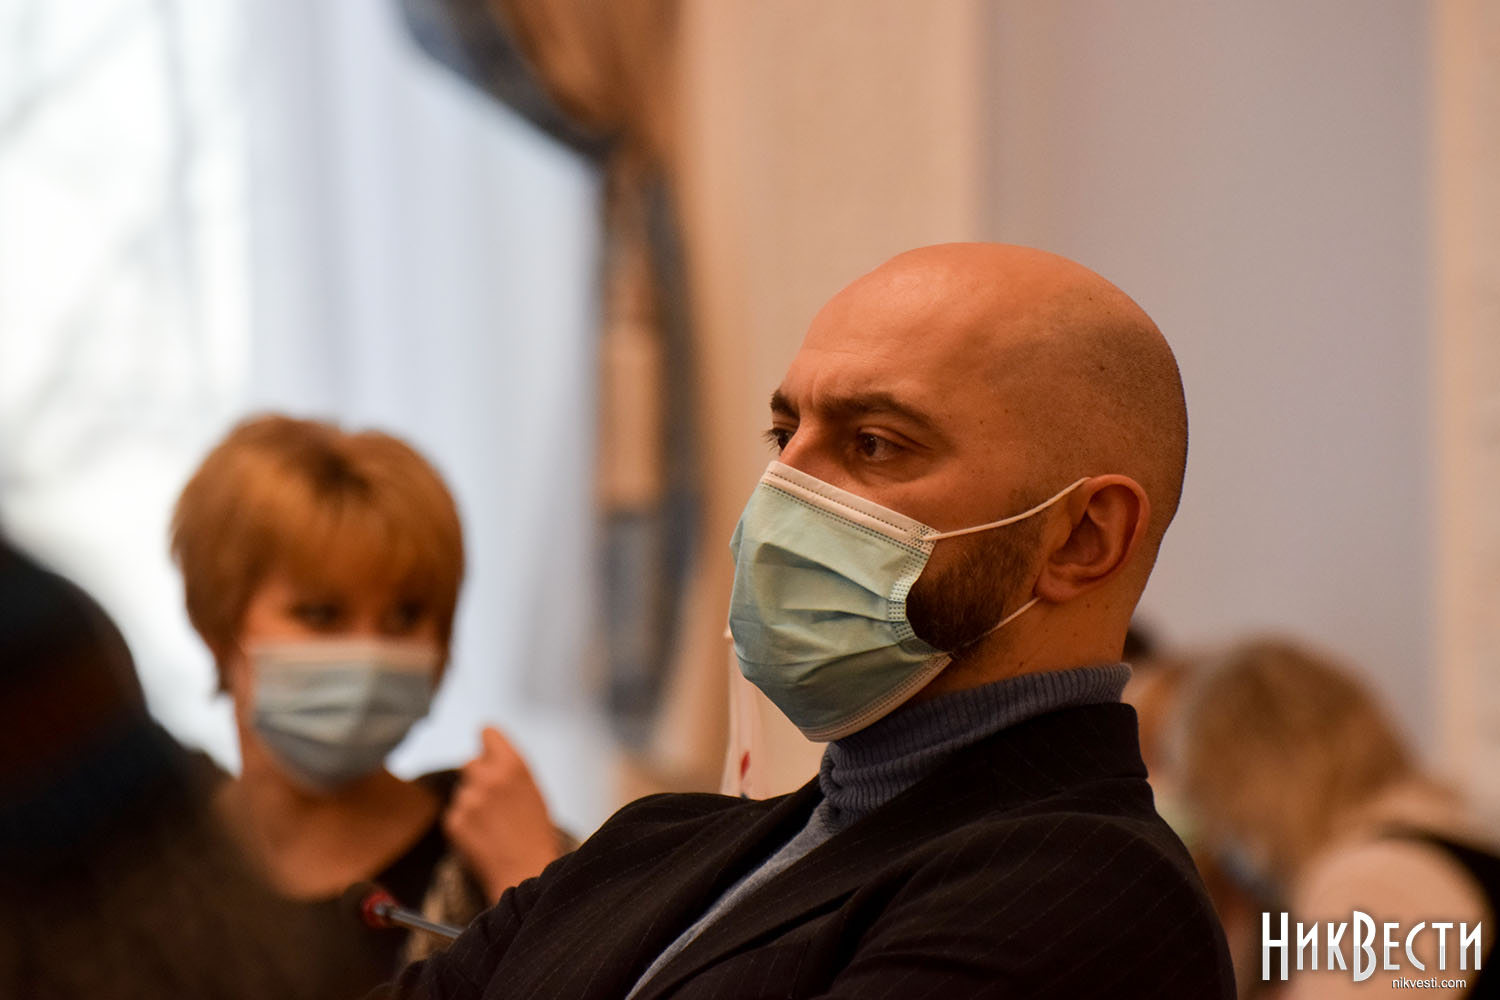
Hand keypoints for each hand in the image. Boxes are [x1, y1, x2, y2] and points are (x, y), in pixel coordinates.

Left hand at [443, 726, 560, 901]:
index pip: (487, 732)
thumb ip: (510, 768)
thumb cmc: (536, 833)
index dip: (489, 744)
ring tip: (492, 826)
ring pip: (462, 791)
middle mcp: (487, 777)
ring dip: (471, 803)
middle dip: (478, 777)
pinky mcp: (453, 822)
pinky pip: (455, 814)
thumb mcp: (533, 790)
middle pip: (470, 763)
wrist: (526, 873)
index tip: (489, 753)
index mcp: (512, 765)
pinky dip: (464, 824)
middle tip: (493, 800)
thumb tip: (489, 749)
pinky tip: (482, 838)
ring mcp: (468, 800)